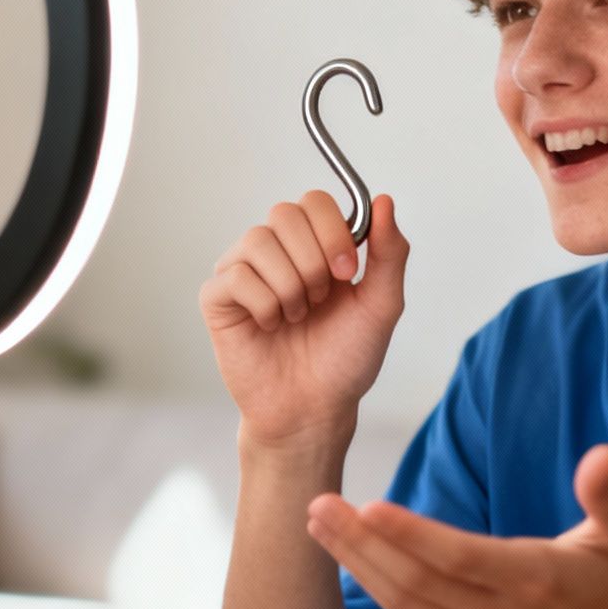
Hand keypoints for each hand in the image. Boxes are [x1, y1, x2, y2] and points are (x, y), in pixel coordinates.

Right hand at [199, 191, 408, 450]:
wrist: (315, 407)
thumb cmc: (345, 358)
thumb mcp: (381, 305)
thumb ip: (389, 253)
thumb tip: (384, 200)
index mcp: (314, 245)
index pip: (314, 201)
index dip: (332, 230)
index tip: (346, 272)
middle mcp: (276, 250)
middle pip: (284, 213)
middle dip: (312, 260)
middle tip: (320, 300)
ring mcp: (243, 271)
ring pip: (258, 241)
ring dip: (289, 286)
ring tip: (296, 316)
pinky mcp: (217, 297)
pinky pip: (236, 276)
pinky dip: (264, 305)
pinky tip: (271, 325)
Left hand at [306, 444, 607, 608]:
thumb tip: (602, 455)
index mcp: (535, 581)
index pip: (461, 559)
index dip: (413, 536)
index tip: (371, 506)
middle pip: (417, 581)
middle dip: (362, 543)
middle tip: (318, 504)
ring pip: (404, 602)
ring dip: (356, 563)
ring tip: (318, 523)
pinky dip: (374, 585)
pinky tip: (348, 555)